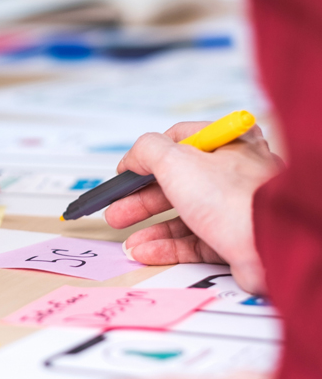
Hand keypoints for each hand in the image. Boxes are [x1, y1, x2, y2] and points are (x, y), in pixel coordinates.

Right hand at [103, 122, 281, 293]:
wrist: (270, 244)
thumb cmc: (236, 197)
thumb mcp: (176, 160)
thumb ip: (147, 150)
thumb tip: (133, 156)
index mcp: (229, 142)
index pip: (179, 141)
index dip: (146, 157)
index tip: (126, 172)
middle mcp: (236, 172)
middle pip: (176, 181)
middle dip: (141, 198)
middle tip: (119, 207)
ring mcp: (236, 207)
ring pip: (183, 214)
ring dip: (151, 226)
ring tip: (127, 235)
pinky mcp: (235, 239)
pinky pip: (194, 241)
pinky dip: (166, 245)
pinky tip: (146, 249)